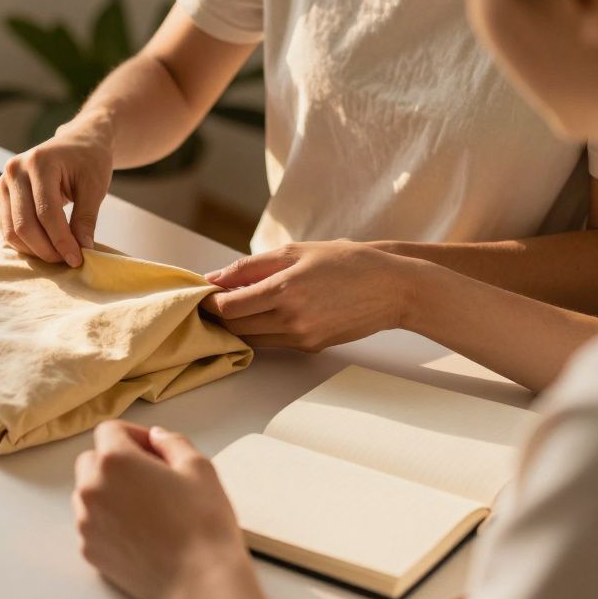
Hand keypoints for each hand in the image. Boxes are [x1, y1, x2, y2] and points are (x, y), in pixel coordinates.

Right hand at [0, 109, 114, 266]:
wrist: (78, 141)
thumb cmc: (89, 160)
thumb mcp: (95, 186)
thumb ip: (86, 218)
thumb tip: (82, 250)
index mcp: (39, 162)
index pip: (46, 212)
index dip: (61, 240)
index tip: (78, 259)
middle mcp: (15, 170)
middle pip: (24, 224)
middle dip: (47, 249)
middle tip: (68, 261)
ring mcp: (4, 182)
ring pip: (11, 230)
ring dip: (34, 250)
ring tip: (58, 255)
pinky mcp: (2, 194)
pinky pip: (8, 227)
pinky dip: (26, 243)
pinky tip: (46, 247)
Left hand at [74, 421, 269, 598]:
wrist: (201, 580)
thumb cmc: (203, 524)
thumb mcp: (199, 467)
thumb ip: (171, 442)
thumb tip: (156, 437)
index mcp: (115, 461)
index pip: (109, 431)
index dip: (133, 435)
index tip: (151, 449)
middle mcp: (92, 488)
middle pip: (92, 461)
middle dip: (116, 462)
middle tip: (149, 477)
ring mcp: (86, 522)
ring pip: (88, 493)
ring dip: (108, 491)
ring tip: (145, 507)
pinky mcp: (90, 550)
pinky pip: (91, 524)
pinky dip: (107, 522)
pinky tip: (138, 531)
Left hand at [200, 241, 423, 351]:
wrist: (393, 288)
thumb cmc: (346, 261)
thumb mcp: (296, 252)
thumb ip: (251, 266)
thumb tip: (214, 278)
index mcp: (285, 290)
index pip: (228, 308)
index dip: (209, 303)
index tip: (203, 293)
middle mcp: (291, 319)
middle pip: (235, 328)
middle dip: (219, 316)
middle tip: (213, 300)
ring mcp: (301, 337)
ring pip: (251, 339)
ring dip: (238, 325)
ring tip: (238, 304)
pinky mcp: (311, 346)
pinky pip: (273, 342)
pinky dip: (261, 330)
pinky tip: (264, 312)